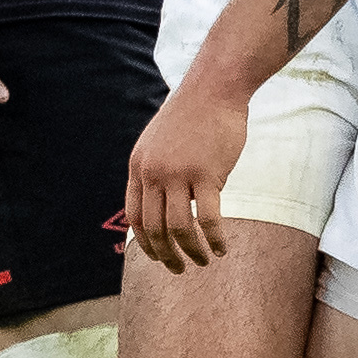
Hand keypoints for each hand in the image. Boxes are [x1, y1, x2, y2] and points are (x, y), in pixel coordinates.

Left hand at [123, 82, 247, 270]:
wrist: (214, 88)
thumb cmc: (192, 115)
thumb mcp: (158, 142)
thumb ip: (155, 171)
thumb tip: (161, 205)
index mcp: (139, 166)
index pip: (135, 216)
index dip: (147, 243)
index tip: (160, 257)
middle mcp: (153, 172)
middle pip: (155, 228)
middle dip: (168, 255)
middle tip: (181, 269)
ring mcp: (178, 174)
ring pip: (180, 229)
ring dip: (193, 252)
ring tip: (205, 261)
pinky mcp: (206, 174)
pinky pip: (208, 220)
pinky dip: (215, 240)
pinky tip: (223, 247)